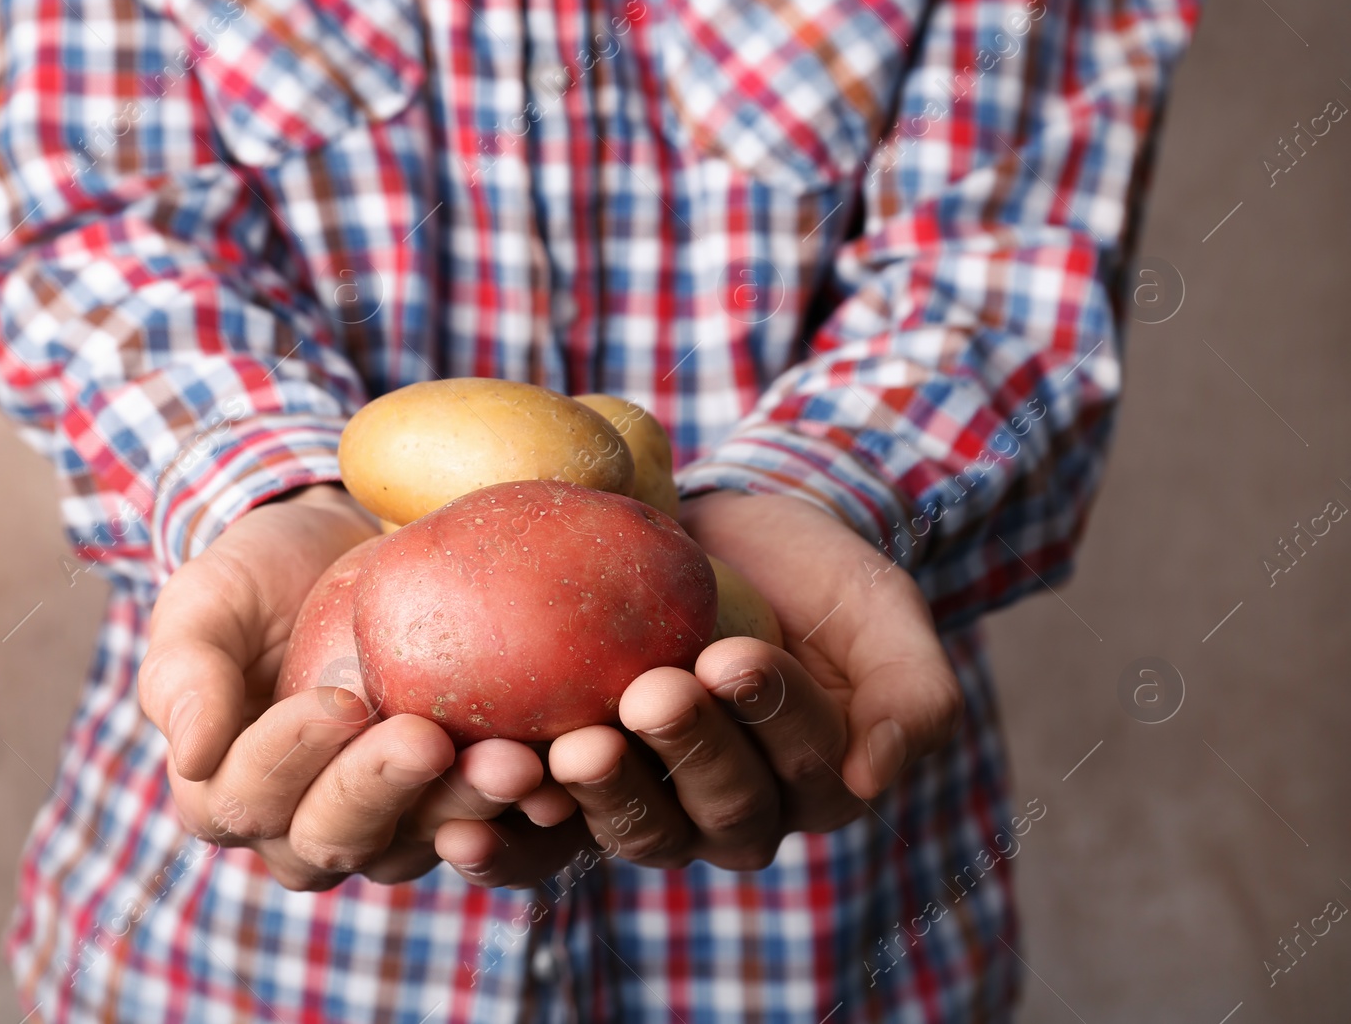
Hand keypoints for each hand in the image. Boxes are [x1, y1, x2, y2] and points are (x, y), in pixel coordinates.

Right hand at [137, 484, 549, 889]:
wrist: (344, 552)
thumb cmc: (261, 580)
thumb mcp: (204, 604)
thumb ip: (182, 672)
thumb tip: (190, 754)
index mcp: (229, 794)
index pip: (251, 797)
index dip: (290, 758)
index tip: (339, 698)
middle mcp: (305, 828)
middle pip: (338, 837)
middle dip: (385, 792)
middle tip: (431, 740)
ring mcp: (388, 824)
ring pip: (419, 844)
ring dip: (466, 809)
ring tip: (513, 765)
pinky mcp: (456, 804)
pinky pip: (491, 829)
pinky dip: (524, 814)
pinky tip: (558, 775)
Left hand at [431, 490, 962, 883]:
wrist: (723, 538)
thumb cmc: (814, 577)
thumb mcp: (885, 616)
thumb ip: (910, 697)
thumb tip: (873, 780)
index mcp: (817, 782)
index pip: (801, 763)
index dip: (771, 718)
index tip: (733, 656)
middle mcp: (736, 814)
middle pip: (715, 810)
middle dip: (684, 754)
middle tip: (649, 695)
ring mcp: (654, 809)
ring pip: (635, 829)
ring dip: (602, 795)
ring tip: (571, 748)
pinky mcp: (578, 795)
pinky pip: (549, 839)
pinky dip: (513, 840)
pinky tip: (467, 822)